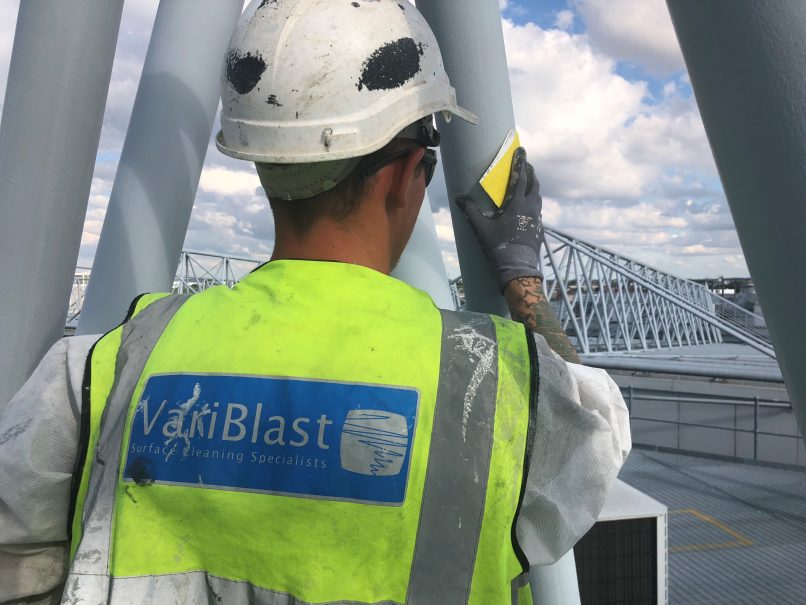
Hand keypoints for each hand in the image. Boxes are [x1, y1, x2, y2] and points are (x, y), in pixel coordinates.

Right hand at [456, 147, 544, 291]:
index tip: (522, 152)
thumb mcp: (481, 228)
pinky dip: (534, 203)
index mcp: (518, 204)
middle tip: (526, 166)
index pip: (521, 177)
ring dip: (534, 188)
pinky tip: (528, 208)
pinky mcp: (539, 229)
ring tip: (528, 184)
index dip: (521, 163)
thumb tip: (460, 198)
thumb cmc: (499, 246)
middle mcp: (530, 207)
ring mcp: (537, 218)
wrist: (518, 267)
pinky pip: (538, 211)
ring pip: (538, 197)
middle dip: (530, 173)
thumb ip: (471, 211)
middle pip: (534, 184)